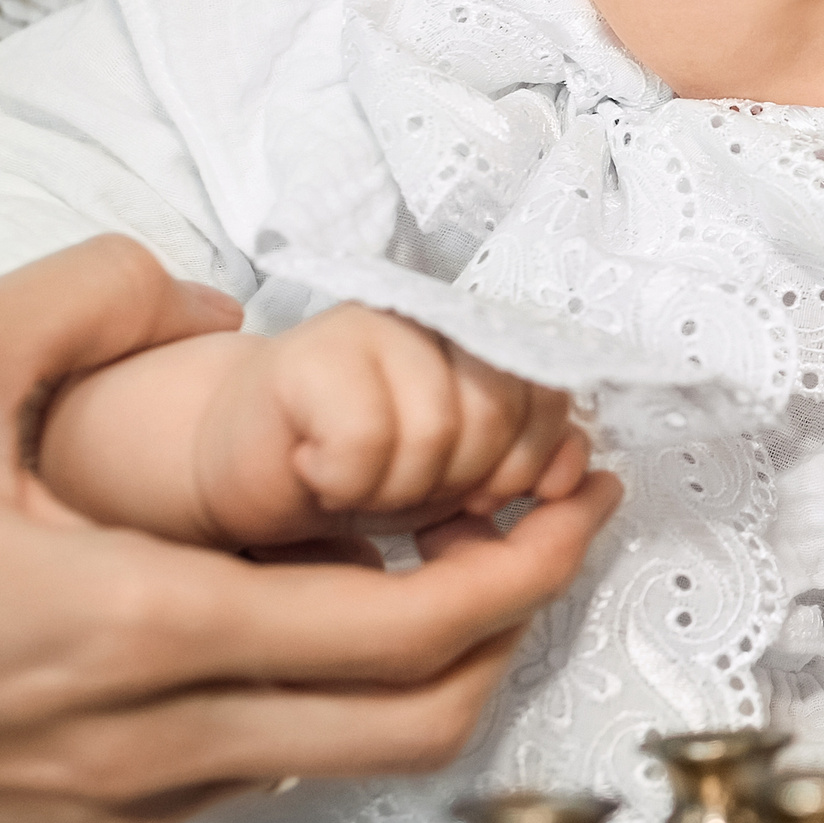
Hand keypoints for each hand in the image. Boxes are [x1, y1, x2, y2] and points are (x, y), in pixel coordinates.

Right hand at [0, 237, 621, 822]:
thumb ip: (93, 297)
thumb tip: (203, 299)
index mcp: (133, 628)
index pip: (401, 629)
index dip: (526, 565)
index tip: (582, 498)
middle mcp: (148, 742)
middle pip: (419, 720)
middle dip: (518, 618)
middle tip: (554, 524)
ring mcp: (117, 807)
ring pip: (344, 755)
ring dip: (425, 660)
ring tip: (450, 548)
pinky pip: (254, 767)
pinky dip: (324, 693)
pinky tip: (310, 602)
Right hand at [186, 305, 582, 548]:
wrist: (236, 471)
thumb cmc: (353, 478)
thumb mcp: (463, 487)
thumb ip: (532, 472)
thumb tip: (587, 480)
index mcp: (484, 346)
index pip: (553, 390)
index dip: (540, 460)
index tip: (500, 499)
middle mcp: (435, 323)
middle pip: (505, 407)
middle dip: (468, 481)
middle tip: (418, 496)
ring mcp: (373, 328)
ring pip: (441, 429)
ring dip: (400, 489)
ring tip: (363, 484)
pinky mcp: (308, 354)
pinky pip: (369, 438)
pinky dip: (346, 480)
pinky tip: (322, 477)